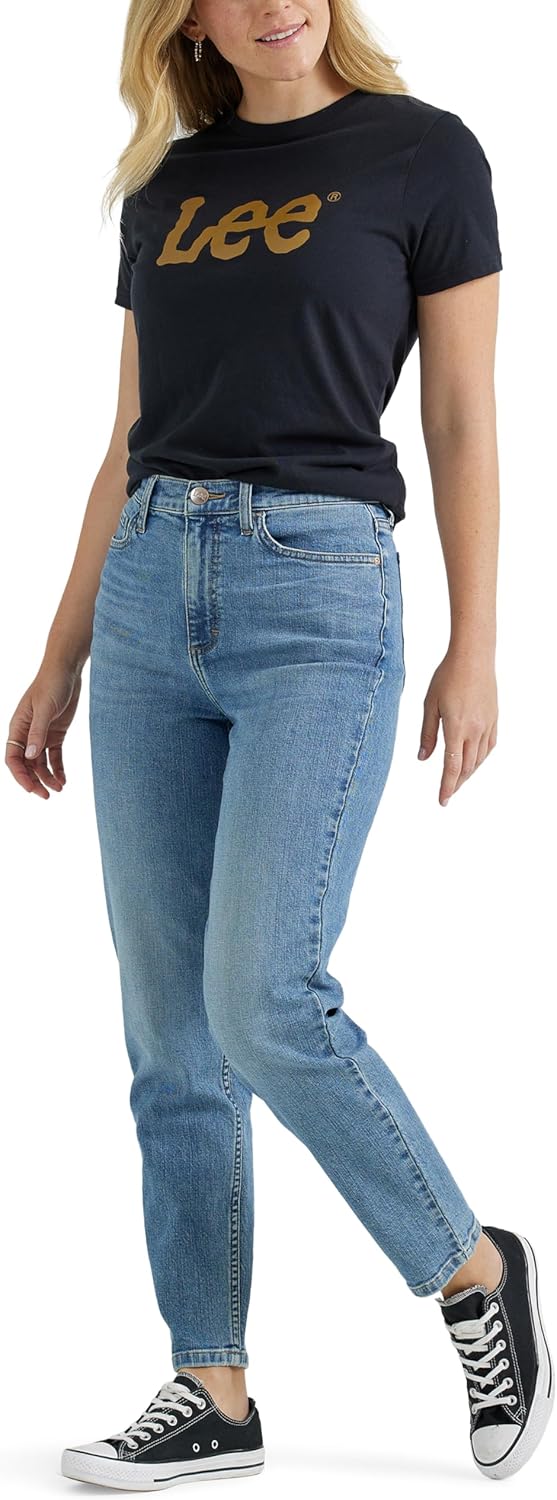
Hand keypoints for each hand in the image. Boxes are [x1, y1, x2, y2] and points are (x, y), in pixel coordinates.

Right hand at [5, 661, 82, 798]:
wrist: (67, 670)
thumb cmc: (52, 684)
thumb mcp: (45, 708)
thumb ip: (38, 732)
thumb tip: (31, 756)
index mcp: (18, 727)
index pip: (13, 757)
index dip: (20, 775)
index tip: (32, 789)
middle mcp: (27, 733)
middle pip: (26, 764)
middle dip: (34, 781)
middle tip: (47, 796)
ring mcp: (41, 734)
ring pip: (40, 763)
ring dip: (47, 777)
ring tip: (59, 789)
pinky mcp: (55, 733)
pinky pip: (54, 756)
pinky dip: (58, 769)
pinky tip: (63, 780)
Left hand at [417, 648, 497, 806]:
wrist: (473, 657)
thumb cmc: (447, 677)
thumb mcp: (430, 705)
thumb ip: (427, 734)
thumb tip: (423, 758)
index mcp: (456, 728)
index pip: (452, 767)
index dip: (447, 787)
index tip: (443, 800)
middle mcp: (475, 730)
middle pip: (466, 767)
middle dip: (456, 783)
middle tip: (448, 794)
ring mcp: (487, 725)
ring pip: (479, 759)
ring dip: (468, 773)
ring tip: (457, 780)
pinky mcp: (494, 719)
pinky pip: (489, 747)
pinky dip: (480, 759)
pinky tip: (473, 761)